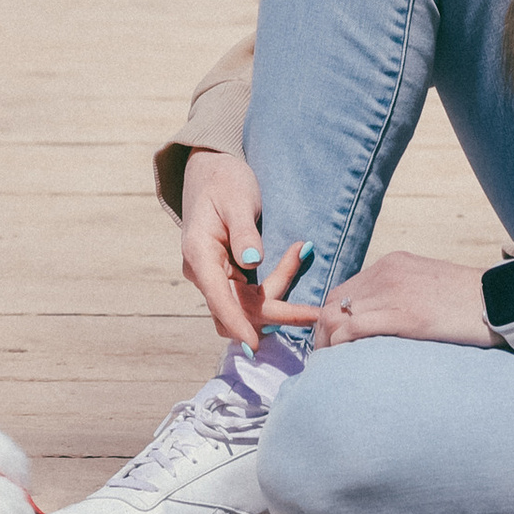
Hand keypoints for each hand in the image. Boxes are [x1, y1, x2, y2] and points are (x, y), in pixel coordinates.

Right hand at [178, 149, 312, 350]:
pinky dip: (274, 286)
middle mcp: (204, 272)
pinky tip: (295, 259)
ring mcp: (216, 275)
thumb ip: (244, 232)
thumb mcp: (237, 201)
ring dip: (278, 295)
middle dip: (276, 311)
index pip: (218, 299)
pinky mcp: (228, 274)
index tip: (256, 346)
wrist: (210, 167)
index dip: (238, 324)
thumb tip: (252, 262)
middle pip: (239, 309)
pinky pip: (251, 293)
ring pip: (247, 305)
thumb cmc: (223, 180)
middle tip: (314, 310)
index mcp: (199, 255)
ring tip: (303, 254)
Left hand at [300, 251, 491, 350]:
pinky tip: (345, 362)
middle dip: (323, 333)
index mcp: (392, 264)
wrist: (502, 300)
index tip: (331, 344)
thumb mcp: (427, 286)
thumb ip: (401, 295)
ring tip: (331, 368)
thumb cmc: (469, 302)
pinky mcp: (406, 316)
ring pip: (339, 316)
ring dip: (329, 343)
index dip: (331, 319)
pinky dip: (343, 346)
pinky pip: (356, 328)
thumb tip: (380, 322)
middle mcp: (387, 273)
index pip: (343, 291)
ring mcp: (395, 292)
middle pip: (334, 303)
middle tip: (326, 361)